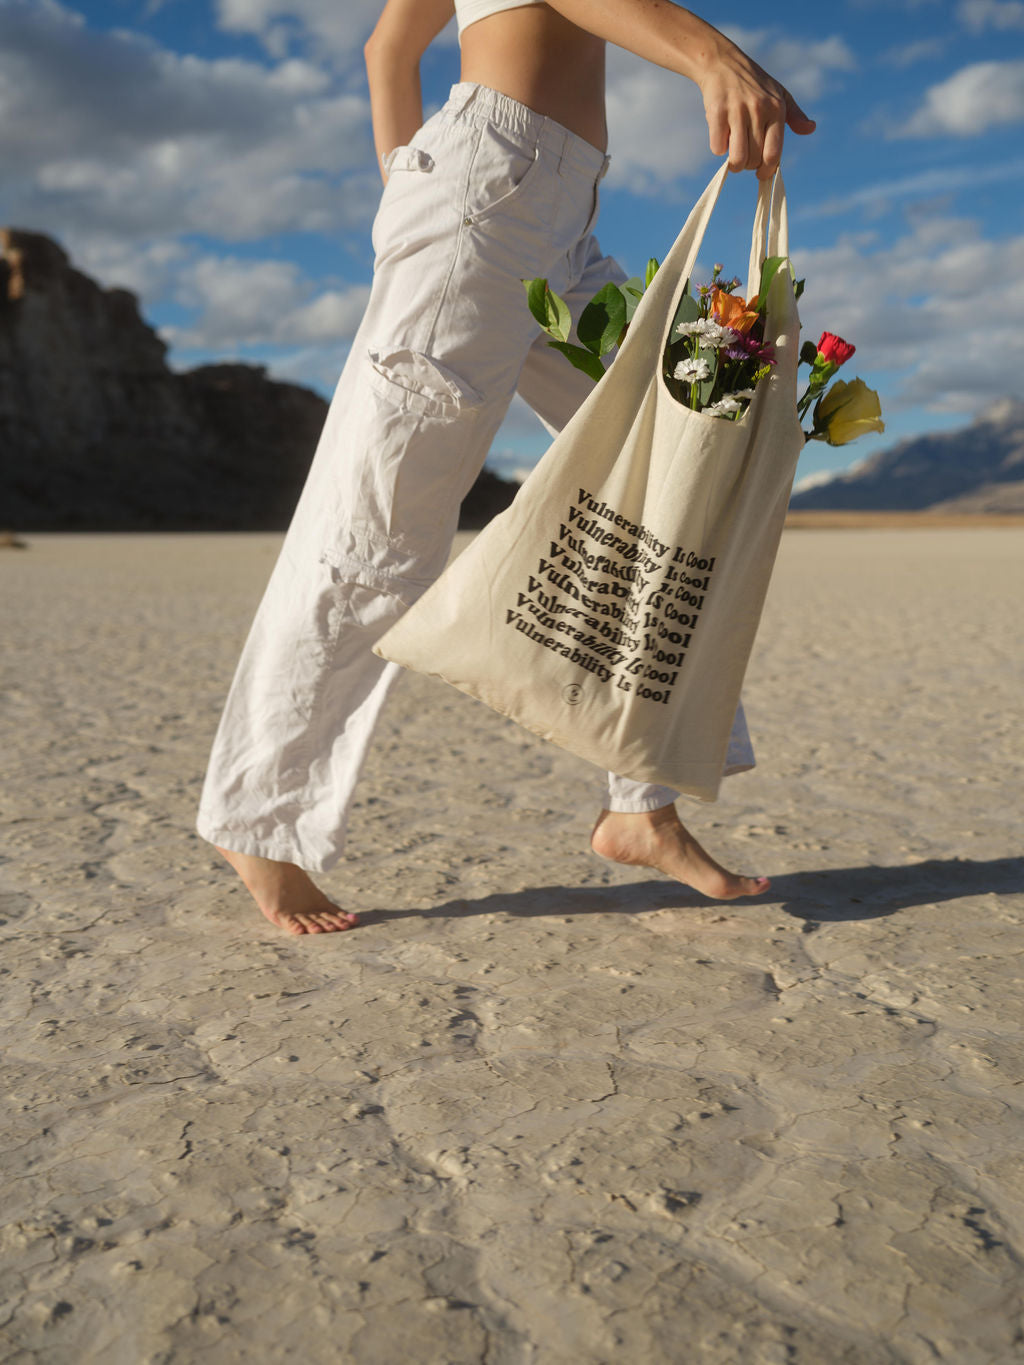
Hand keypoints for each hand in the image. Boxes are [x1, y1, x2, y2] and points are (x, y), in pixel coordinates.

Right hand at [699, 42, 815, 178]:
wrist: (722, 63)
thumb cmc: (753, 84)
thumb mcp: (778, 94)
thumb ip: (794, 115)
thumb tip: (811, 129)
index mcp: (776, 108)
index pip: (774, 153)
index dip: (767, 171)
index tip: (761, 174)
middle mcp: (759, 109)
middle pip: (754, 159)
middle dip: (748, 166)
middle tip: (745, 159)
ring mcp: (737, 111)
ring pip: (737, 158)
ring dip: (734, 164)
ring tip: (733, 157)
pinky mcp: (717, 112)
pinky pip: (718, 147)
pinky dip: (718, 148)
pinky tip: (721, 137)